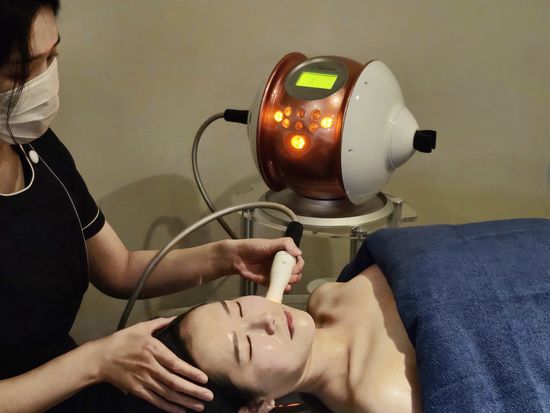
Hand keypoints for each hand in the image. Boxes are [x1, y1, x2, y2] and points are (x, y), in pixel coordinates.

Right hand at [95, 318, 212, 412]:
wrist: (100, 358)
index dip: (191, 373)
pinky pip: (155, 401)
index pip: (176, 364)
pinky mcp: (137, 390)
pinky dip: (169, 407)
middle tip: (208, 396)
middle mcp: (150, 367)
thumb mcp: (140, 327)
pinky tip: (181, 410)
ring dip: (184, 401)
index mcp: (153, 350)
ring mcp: (144, 381)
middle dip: (193, 390)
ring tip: (199, 406)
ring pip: (167, 394)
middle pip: (174, 382)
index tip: (205, 379)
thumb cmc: (121, 341)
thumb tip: (175, 317)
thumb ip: (159, 323)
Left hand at [227, 237, 304, 290]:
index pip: (297, 260)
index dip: (299, 265)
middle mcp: (281, 264)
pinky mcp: (268, 282)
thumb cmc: (253, 247)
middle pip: (295, 272)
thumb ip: (286, 244)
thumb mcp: (271, 242)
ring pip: (289, 281)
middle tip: (291, 274)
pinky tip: (284, 287)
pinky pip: (278, 287)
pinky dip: (283, 288)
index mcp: (283, 254)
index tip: (295, 267)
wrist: (237, 257)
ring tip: (288, 280)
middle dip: (296, 274)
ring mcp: (275, 274)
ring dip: (291, 282)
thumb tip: (299, 253)